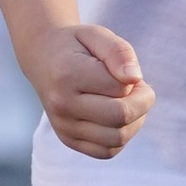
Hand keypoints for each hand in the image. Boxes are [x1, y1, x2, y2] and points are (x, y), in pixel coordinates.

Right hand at [29, 20, 153, 160]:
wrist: (43, 57)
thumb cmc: (77, 45)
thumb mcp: (98, 34)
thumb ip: (118, 52)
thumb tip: (135, 79)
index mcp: (68, 75)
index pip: (120, 88)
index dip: (135, 80)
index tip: (127, 72)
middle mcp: (62, 105)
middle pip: (121, 116)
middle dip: (142, 102)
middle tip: (139, 88)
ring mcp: (63, 126)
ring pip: (117, 138)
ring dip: (135, 121)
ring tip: (127, 101)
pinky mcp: (68, 140)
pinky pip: (107, 151)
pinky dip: (121, 136)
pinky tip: (117, 118)